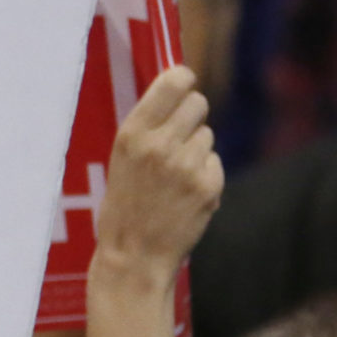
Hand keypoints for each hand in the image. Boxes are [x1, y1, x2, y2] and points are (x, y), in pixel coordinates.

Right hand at [94, 67, 222, 289]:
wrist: (134, 257)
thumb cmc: (124, 206)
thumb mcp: (122, 158)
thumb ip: (149, 126)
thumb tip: (180, 89)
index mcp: (132, 133)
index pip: (174, 80)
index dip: (184, 80)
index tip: (183, 86)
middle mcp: (160, 144)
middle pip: (199, 102)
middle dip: (193, 116)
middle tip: (179, 137)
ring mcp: (186, 165)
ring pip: (208, 135)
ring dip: (197, 150)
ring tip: (175, 177)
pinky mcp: (208, 185)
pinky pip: (215, 162)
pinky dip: (205, 175)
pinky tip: (185, 195)